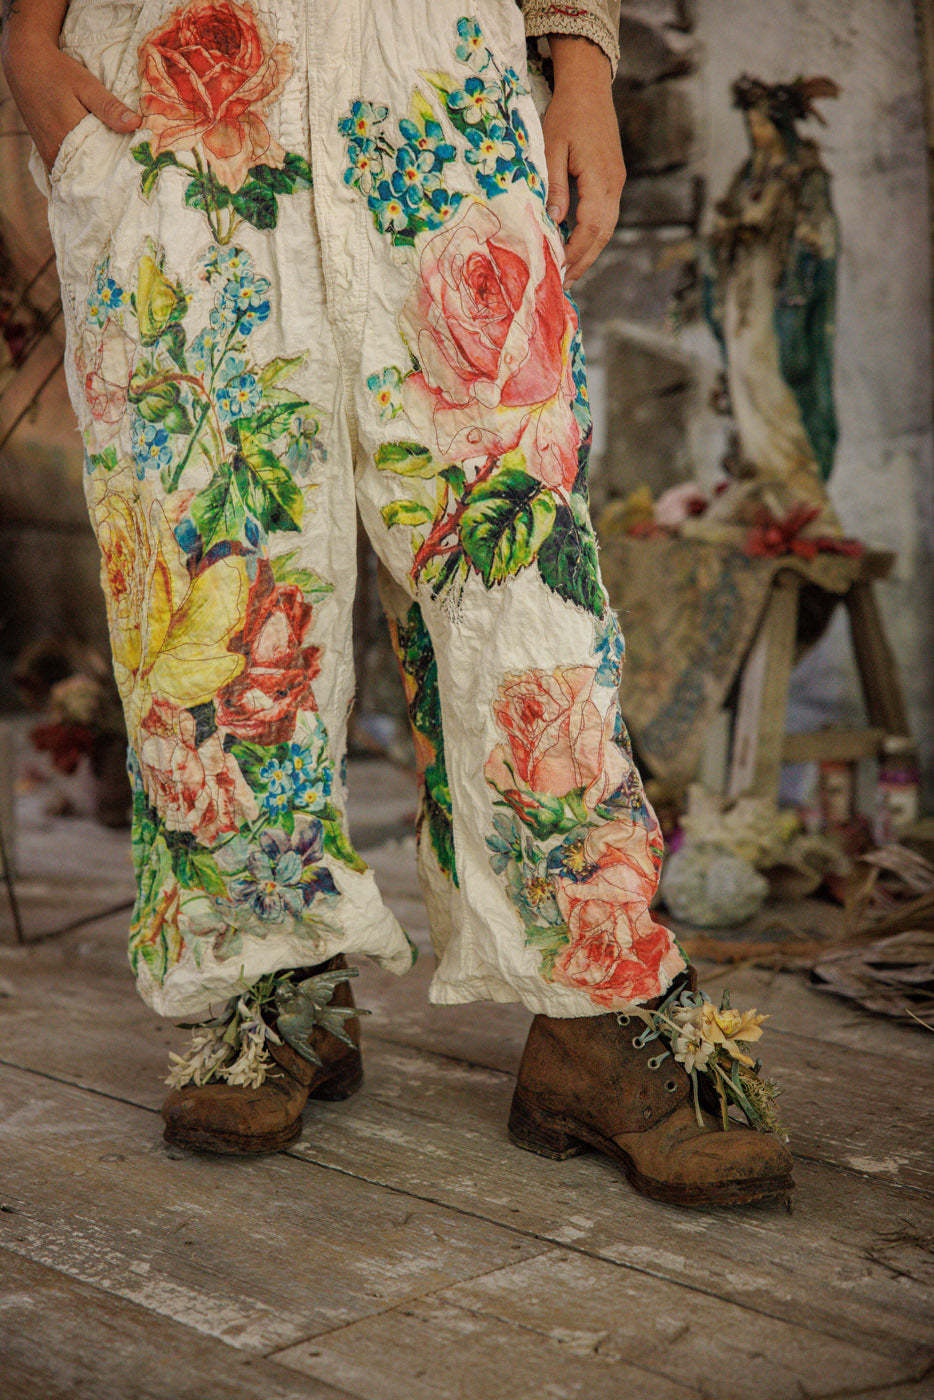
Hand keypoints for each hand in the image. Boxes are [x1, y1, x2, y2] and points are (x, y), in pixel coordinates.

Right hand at [1, 8, 139, 174]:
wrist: (25, 64)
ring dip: (97, 170)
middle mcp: (56, 152)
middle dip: (110, 172)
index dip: (121, 168)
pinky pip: (70, 168)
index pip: (101, 165)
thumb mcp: (86, 85)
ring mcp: (50, 156)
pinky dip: (84, 166)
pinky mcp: (46, 154)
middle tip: (132, 168)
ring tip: (117, 165)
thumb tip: (136, 124)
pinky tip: (97, 160)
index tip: (138, 167)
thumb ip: (109, 107)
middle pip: (91, 173)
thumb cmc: (57, 72)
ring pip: (80, 172)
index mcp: (68, 137)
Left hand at [542, 35, 625, 283]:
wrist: (589, 87)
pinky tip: (577, 243)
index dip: (575, 252)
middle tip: (566, 282)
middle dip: (584, 260)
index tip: (559, 271)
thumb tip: (553, 223)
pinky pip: (606, 215)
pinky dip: (593, 234)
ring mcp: (616, 182)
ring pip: (607, 227)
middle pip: (603, 234)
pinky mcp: (613, 179)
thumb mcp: (551, 148)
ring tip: (571, 269)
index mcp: (600, 178)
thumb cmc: (566, 114)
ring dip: (590, 250)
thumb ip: (554, 186)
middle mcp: (614, 184)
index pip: (590, 227)